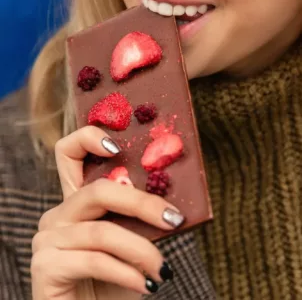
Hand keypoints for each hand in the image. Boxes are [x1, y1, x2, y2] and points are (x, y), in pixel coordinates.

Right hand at [31, 126, 183, 299]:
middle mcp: (59, 213)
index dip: (88, 138)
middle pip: (98, 190)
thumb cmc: (117, 275)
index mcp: (78, 201)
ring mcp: (48, 238)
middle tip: (174, 218)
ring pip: (102, 231)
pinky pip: (95, 260)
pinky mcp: (45, 265)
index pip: (69, 153)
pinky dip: (126, 273)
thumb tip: (172, 203)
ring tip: (163, 269)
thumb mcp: (130, 239)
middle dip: (142, 204)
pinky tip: (145, 285)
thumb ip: (138, 217)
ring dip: (142, 250)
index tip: (118, 147)